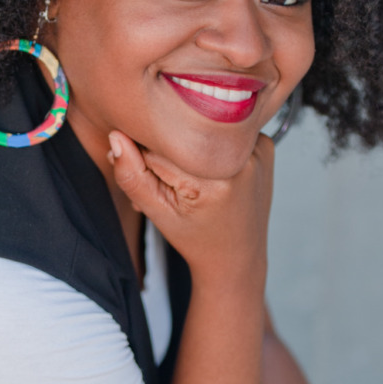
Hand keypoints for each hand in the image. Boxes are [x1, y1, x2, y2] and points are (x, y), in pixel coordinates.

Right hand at [107, 129, 273, 287]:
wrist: (238, 256)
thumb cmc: (196, 238)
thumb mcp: (156, 213)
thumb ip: (132, 176)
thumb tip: (115, 136)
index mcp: (211, 178)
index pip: (160, 143)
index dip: (147, 157)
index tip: (155, 180)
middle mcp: (240, 158)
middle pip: (185, 131)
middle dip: (169, 151)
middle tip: (175, 183)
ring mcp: (259, 148)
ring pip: (205, 127)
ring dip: (193, 145)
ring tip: (198, 180)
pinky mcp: (267, 144)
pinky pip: (227, 131)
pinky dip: (217, 146)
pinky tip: (218, 171)